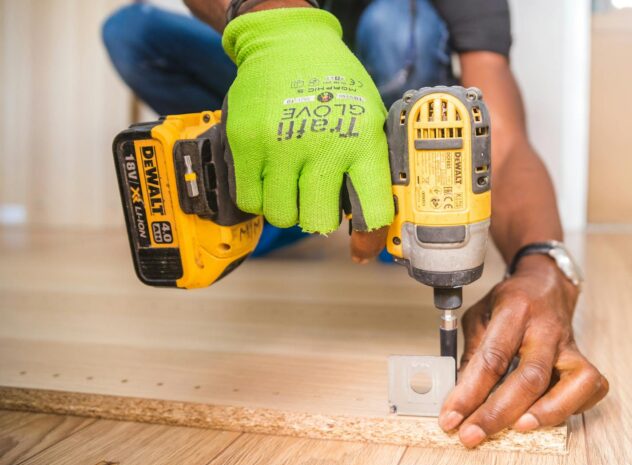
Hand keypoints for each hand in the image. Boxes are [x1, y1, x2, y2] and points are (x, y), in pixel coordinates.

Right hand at [222, 8, 393, 251]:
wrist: (289, 43)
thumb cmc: (336, 86)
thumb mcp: (370, 119)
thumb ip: (371, 168)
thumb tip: (375, 226)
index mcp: (363, 142)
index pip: (372, 210)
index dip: (369, 236)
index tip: (363, 244)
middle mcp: (323, 146)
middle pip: (319, 222)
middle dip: (319, 218)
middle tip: (317, 199)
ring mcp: (281, 146)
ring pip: (282, 216)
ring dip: (288, 208)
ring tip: (292, 183)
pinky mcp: (246, 144)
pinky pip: (250, 200)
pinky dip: (259, 197)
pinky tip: (270, 177)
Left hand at [439, 255, 608, 447]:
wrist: (546, 284)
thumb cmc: (511, 301)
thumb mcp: (480, 315)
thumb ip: (472, 353)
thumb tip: (460, 397)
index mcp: (515, 311)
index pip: (492, 358)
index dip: (469, 393)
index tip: (451, 417)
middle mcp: (546, 328)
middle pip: (530, 376)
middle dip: (499, 413)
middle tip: (473, 434)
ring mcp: (569, 345)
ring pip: (573, 383)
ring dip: (546, 413)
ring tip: (518, 428)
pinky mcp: (583, 358)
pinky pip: (590, 387)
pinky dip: (572, 406)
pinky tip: (548, 414)